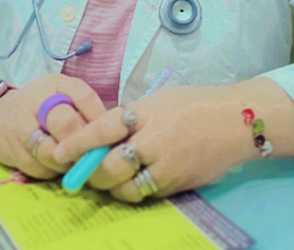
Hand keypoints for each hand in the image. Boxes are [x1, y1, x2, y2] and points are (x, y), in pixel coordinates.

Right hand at [0, 74, 106, 180]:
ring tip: (73, 160)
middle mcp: (37, 100)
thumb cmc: (42, 107)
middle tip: (92, 153)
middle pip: (66, 124)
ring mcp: (22, 126)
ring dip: (68, 161)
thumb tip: (113, 133)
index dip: (99, 118)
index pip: (84, 97)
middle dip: (82, 143)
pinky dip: (52, 171)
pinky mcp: (13, 151)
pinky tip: (54, 164)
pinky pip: (41, 168)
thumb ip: (85, 109)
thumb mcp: (63, 96)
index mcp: (56, 84)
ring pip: (53, 151)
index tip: (109, 133)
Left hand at [50, 85, 251, 201]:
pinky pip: (145, 193)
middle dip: (91, 172)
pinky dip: (133, 190)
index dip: (77, 143)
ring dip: (110, 185)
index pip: (102, 129)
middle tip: (81, 171)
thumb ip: (131, 116)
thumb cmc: (194, 103)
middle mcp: (153, 140)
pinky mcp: (177, 184)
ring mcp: (166, 166)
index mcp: (146, 113)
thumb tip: (103, 131)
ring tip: (106, 178)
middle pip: (109, 166)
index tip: (58, 153)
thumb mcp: (159, 100)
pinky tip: (131, 180)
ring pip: (125, 188)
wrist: (235, 121)